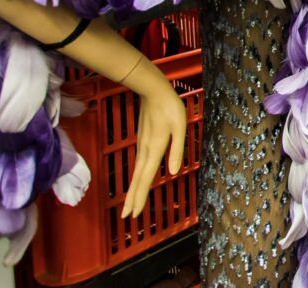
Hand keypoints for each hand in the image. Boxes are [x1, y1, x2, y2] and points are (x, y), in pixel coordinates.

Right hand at [121, 74, 186, 218]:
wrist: (153, 90)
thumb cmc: (170, 107)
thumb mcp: (180, 127)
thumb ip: (177, 149)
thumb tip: (174, 172)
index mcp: (155, 149)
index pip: (146, 178)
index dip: (141, 197)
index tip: (134, 214)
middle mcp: (145, 150)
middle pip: (137, 179)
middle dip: (132, 199)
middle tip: (127, 217)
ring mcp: (141, 145)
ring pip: (136, 172)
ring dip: (133, 189)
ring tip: (129, 203)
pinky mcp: (142, 140)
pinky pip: (138, 164)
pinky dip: (136, 176)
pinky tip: (138, 179)